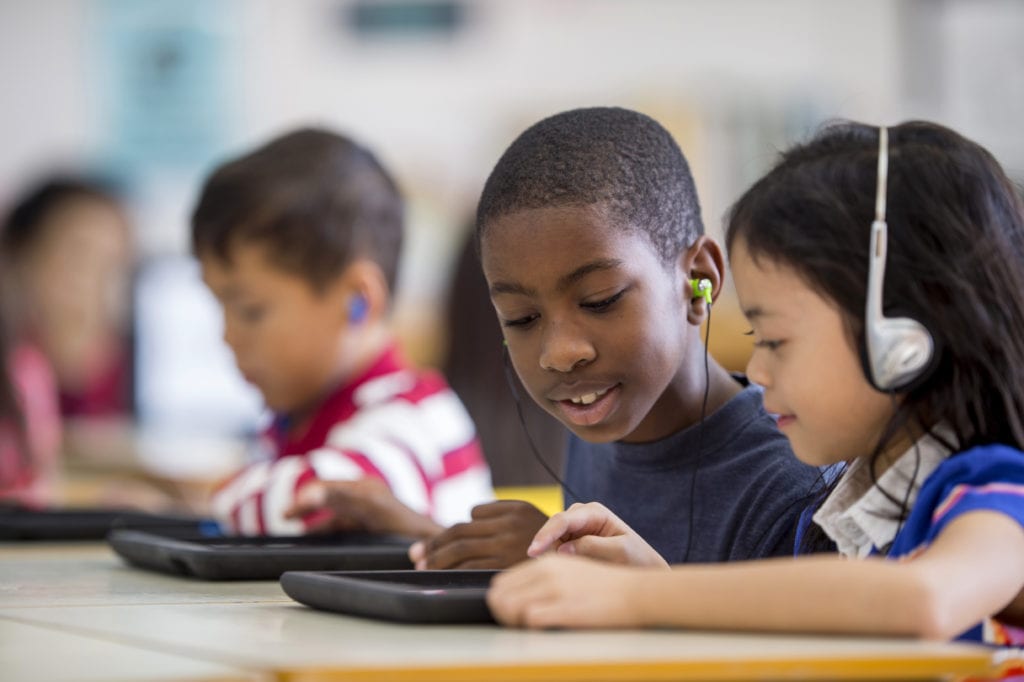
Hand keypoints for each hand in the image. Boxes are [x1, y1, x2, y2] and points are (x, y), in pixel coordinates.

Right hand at [283, 478, 442, 539]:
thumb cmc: (405, 526)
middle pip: (327, 496)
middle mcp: (365, 495)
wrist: (430, 543)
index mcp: (364, 489)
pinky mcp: (369, 524)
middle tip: (285, 515)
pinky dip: (326, 528)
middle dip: (305, 504)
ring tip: (293, 524)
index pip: (327, 486)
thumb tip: (314, 492)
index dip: (306, 497)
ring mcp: (367, 510)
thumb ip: (343, 498)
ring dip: (314, 516)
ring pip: (333, 511)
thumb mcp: (372, 509)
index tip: (288, 511)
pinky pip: (341, 522)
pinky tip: (315, 536)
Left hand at [408, 500, 547, 569]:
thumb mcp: (532, 517)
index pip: (475, 513)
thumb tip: (469, 516)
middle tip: (416, 553)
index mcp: (515, 508)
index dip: (458, 526)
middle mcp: (509, 523)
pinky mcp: (504, 565)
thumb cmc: (551, 545)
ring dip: (435, 557)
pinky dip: (452, 569)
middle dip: (434, 542)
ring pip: (459, 548)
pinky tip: (442, 574)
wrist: (575, 563)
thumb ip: (503, 513)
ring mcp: (506, 544)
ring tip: (422, 564)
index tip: (441, 541)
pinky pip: (469, 566)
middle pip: (460, 530)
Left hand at [487, 554, 645, 627]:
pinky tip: (541, 632)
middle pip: (499, 595)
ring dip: (512, 623)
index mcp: (546, 563)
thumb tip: (516, 597)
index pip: (502, 582)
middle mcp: (547, 571)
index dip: (502, 601)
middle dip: (501, 614)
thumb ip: (544, 579)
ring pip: (509, 606)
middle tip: (515, 626)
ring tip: (525, 631)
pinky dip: (530, 629)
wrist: (635, 593)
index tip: (511, 615)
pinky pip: (530, 619)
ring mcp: (556, 589)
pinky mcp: (566, 607)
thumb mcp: (570, 572)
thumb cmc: (604, 588)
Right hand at [528, 502, 668, 567]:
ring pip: (552, 541)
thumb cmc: (637, 558)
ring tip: (573, 573)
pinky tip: (567, 574)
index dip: (546, 535)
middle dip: (547, 547)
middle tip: (551, 571)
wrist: (644, 569)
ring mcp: (575, 529)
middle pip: (553, 528)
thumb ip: (592, 547)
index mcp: (595, 512)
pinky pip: (556, 551)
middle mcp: (581, 516)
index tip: (533, 551)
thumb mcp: (620, 552)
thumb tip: (562, 550)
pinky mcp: (572, 543)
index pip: (563, 520)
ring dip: (554, 556)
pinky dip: (557, 562)